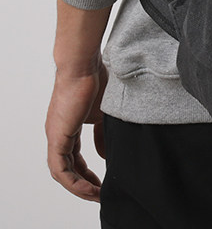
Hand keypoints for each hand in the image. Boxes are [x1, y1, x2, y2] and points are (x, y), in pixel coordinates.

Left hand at [45, 62, 107, 201]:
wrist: (84, 66)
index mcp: (68, 128)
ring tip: (95, 195)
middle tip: (99, 194)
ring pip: (62, 173)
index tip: (102, 182)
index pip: (74, 158)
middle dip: (83, 184)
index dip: (87, 173)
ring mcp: (56, 136)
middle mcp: (58, 135)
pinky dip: (73, 182)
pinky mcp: (57, 136)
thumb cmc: (95, 80)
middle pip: (67, 169)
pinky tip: (88, 188)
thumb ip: (102, 135)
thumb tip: (105, 155)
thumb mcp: (103, 114)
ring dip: (78, 187)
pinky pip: (61, 169)